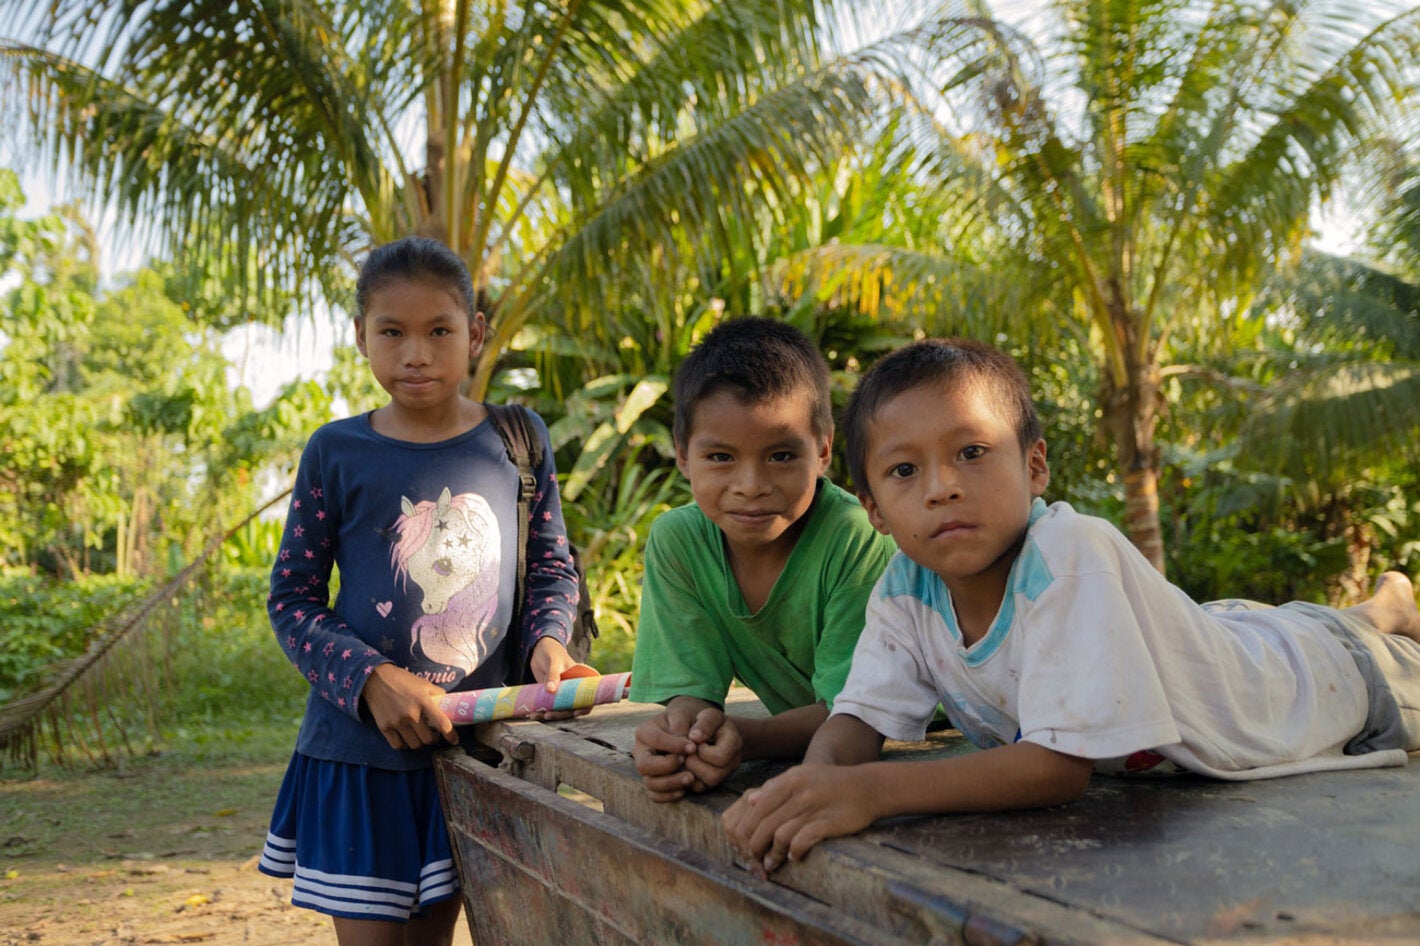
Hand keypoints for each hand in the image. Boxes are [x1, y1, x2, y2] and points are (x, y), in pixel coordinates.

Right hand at [361, 663, 457, 750]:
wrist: (376, 679)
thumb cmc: (403, 680)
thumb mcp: (424, 683)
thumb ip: (437, 694)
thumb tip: (448, 705)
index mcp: (423, 701)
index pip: (442, 723)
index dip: (450, 735)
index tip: (454, 739)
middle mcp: (411, 714)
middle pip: (428, 739)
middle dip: (433, 739)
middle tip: (433, 735)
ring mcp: (397, 722)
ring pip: (414, 745)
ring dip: (420, 742)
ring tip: (420, 736)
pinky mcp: (385, 727)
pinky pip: (398, 745)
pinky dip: (405, 745)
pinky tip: (406, 738)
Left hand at [527, 637, 588, 720]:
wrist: (540, 651)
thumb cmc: (552, 653)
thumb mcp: (553, 662)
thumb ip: (553, 675)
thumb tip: (551, 691)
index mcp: (583, 679)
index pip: (590, 696)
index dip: (586, 706)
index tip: (577, 712)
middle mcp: (576, 689)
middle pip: (574, 707)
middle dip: (561, 714)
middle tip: (548, 715)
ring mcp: (564, 694)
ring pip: (561, 710)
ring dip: (550, 715)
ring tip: (535, 715)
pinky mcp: (553, 696)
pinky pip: (550, 707)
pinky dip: (541, 712)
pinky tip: (532, 714)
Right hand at [633, 707, 696, 801]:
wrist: (685, 729)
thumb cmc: (683, 720)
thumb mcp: (683, 714)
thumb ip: (682, 724)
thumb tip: (687, 741)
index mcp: (644, 732)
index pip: (655, 740)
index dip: (674, 745)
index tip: (693, 747)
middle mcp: (640, 751)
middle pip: (643, 766)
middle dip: (666, 766)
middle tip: (685, 762)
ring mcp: (645, 769)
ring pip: (649, 783)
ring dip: (671, 783)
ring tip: (690, 778)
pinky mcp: (653, 782)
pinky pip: (654, 796)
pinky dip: (668, 796)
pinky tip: (683, 790)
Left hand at [681, 712, 741, 793]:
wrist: (708, 731)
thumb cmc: (707, 722)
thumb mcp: (708, 715)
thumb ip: (704, 723)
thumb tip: (694, 738)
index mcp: (734, 744)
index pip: (720, 757)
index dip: (702, 750)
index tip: (693, 738)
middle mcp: (732, 763)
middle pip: (714, 776)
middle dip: (694, 763)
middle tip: (686, 751)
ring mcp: (722, 775)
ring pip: (705, 785)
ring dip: (690, 771)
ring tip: (685, 757)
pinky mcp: (709, 783)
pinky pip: (698, 788)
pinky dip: (686, 777)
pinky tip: (684, 763)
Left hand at [722, 764, 878, 875]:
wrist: (868, 787)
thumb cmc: (832, 783)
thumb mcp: (803, 776)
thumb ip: (776, 786)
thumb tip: (751, 800)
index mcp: (790, 779)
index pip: (756, 808)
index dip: (747, 829)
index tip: (746, 843)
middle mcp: (799, 792)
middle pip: (764, 825)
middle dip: (755, 846)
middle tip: (755, 859)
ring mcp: (814, 807)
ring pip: (780, 836)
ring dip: (773, 855)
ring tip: (771, 864)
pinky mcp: (828, 823)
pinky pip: (802, 841)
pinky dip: (794, 852)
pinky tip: (794, 857)